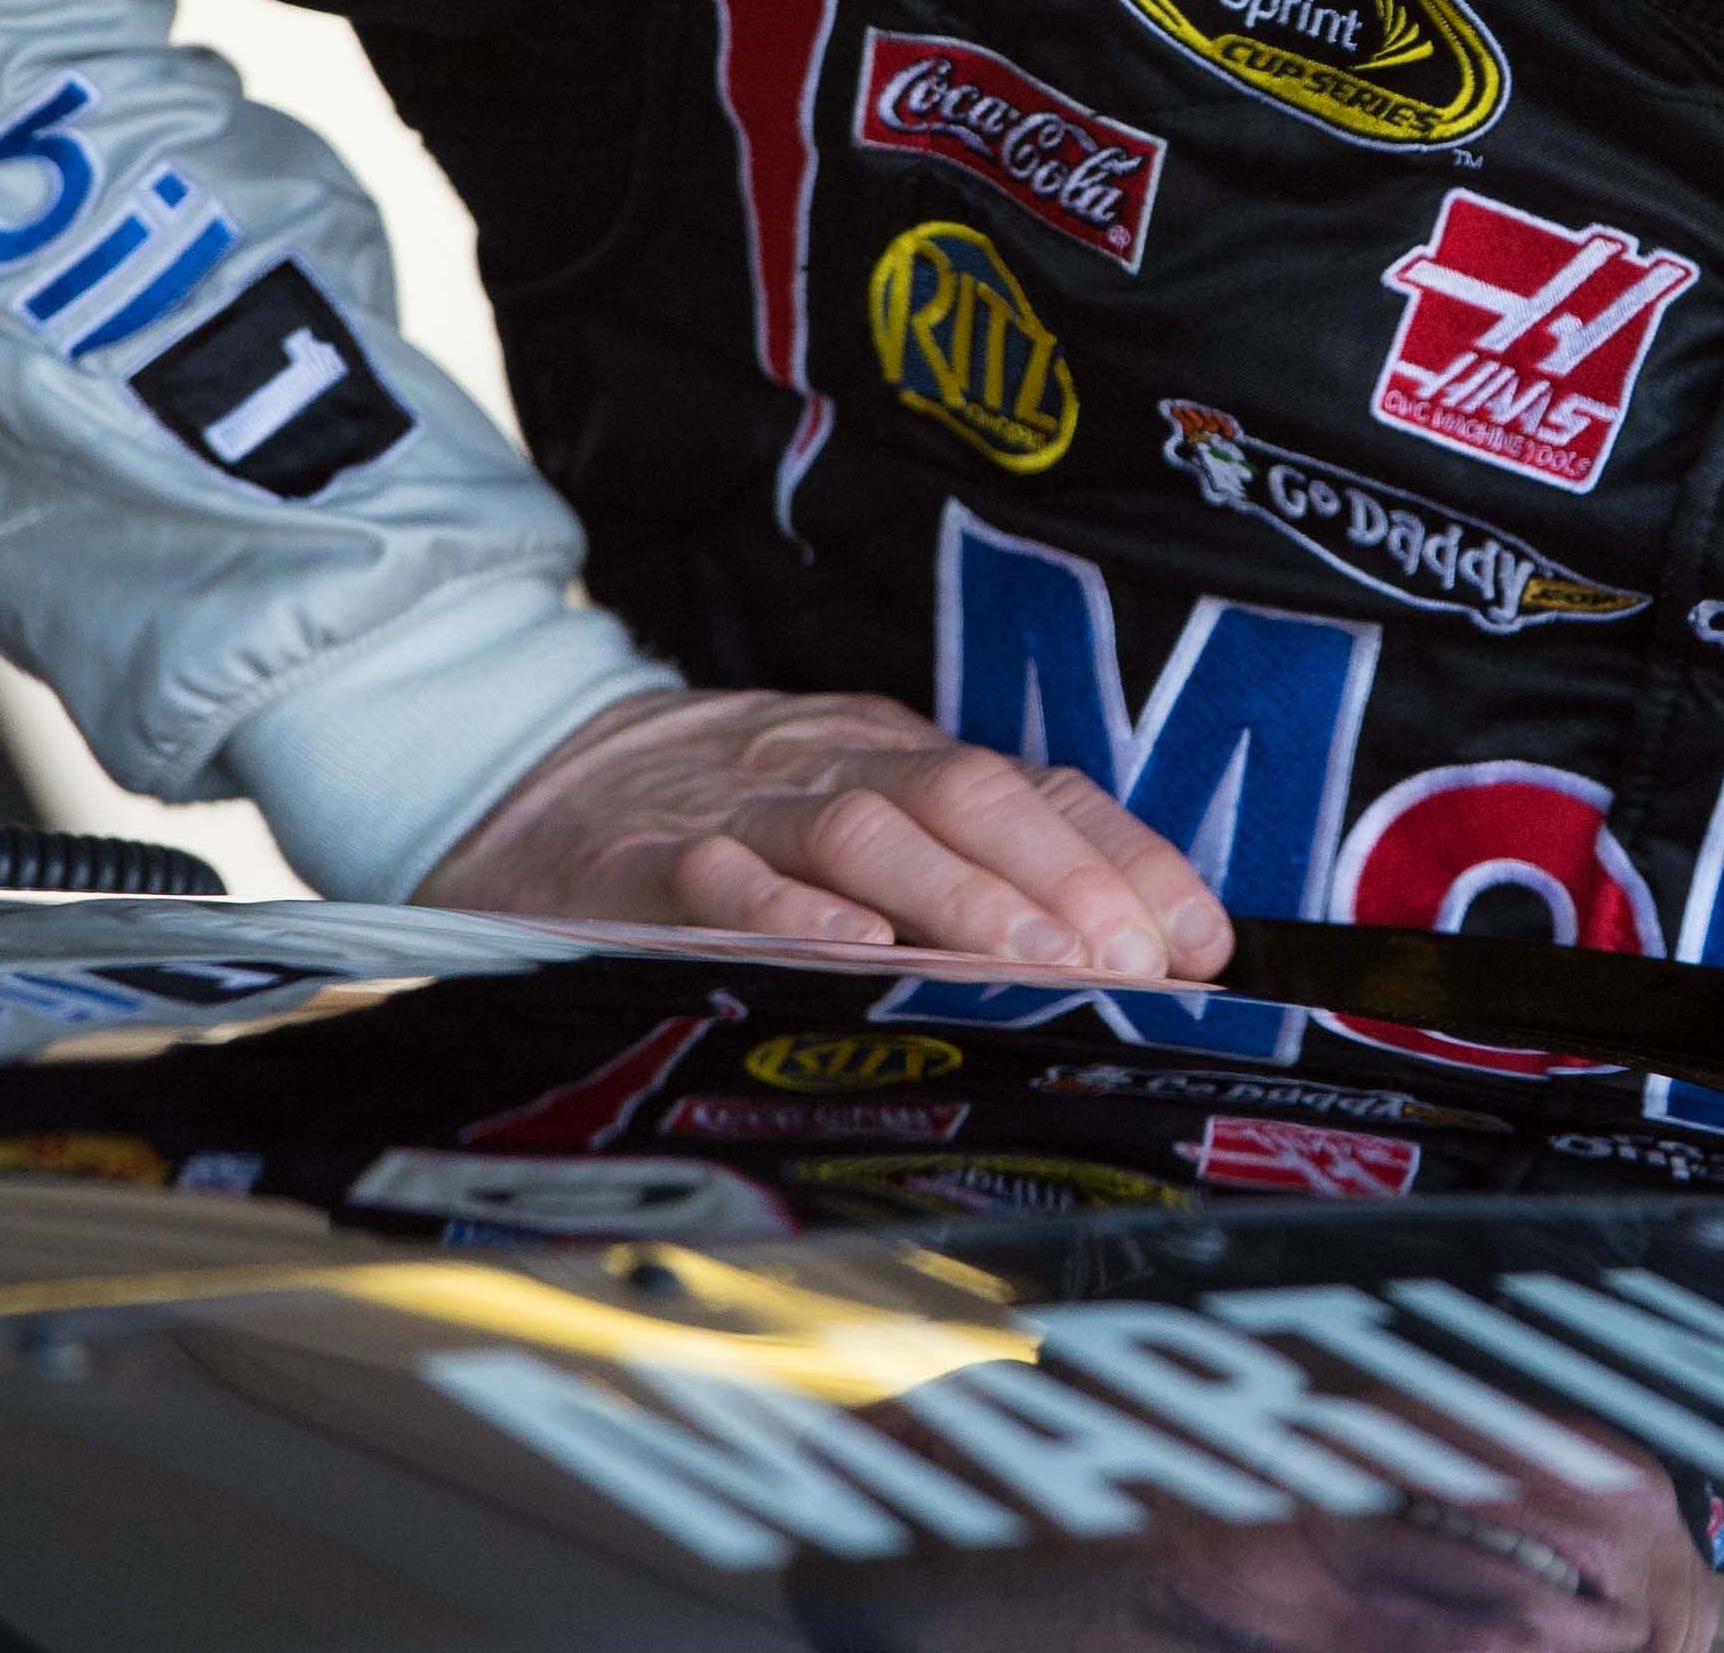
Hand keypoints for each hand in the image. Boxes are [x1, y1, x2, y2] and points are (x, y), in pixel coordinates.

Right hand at [417, 686, 1231, 977]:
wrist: (523, 781)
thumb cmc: (728, 826)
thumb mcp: (855, 816)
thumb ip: (974, 866)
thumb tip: (1144, 949)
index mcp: (897, 754)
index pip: (1035, 786)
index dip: (1124, 858)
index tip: (1200, 940)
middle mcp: (832, 764)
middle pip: (965, 794)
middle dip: (1061, 880)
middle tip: (1131, 964)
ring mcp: (735, 806)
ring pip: (860, 830)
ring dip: (958, 898)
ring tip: (1033, 968)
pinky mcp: (636, 861)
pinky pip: (717, 876)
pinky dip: (788, 913)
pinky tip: (852, 955)